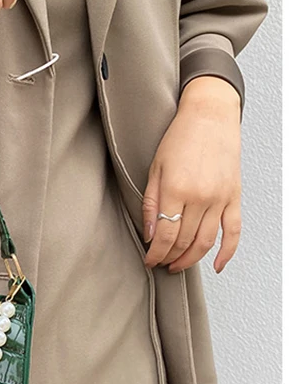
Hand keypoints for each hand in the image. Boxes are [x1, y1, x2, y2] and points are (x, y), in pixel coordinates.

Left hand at [142, 76, 242, 274]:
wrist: (209, 117)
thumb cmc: (179, 139)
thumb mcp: (154, 170)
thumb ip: (151, 204)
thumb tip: (150, 234)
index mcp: (176, 190)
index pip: (164, 235)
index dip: (155, 254)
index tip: (148, 260)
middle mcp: (200, 197)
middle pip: (183, 241)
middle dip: (169, 257)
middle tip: (160, 263)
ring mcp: (220, 199)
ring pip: (205, 242)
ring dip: (190, 259)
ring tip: (177, 265)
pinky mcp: (234, 197)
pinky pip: (234, 232)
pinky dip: (227, 252)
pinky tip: (217, 266)